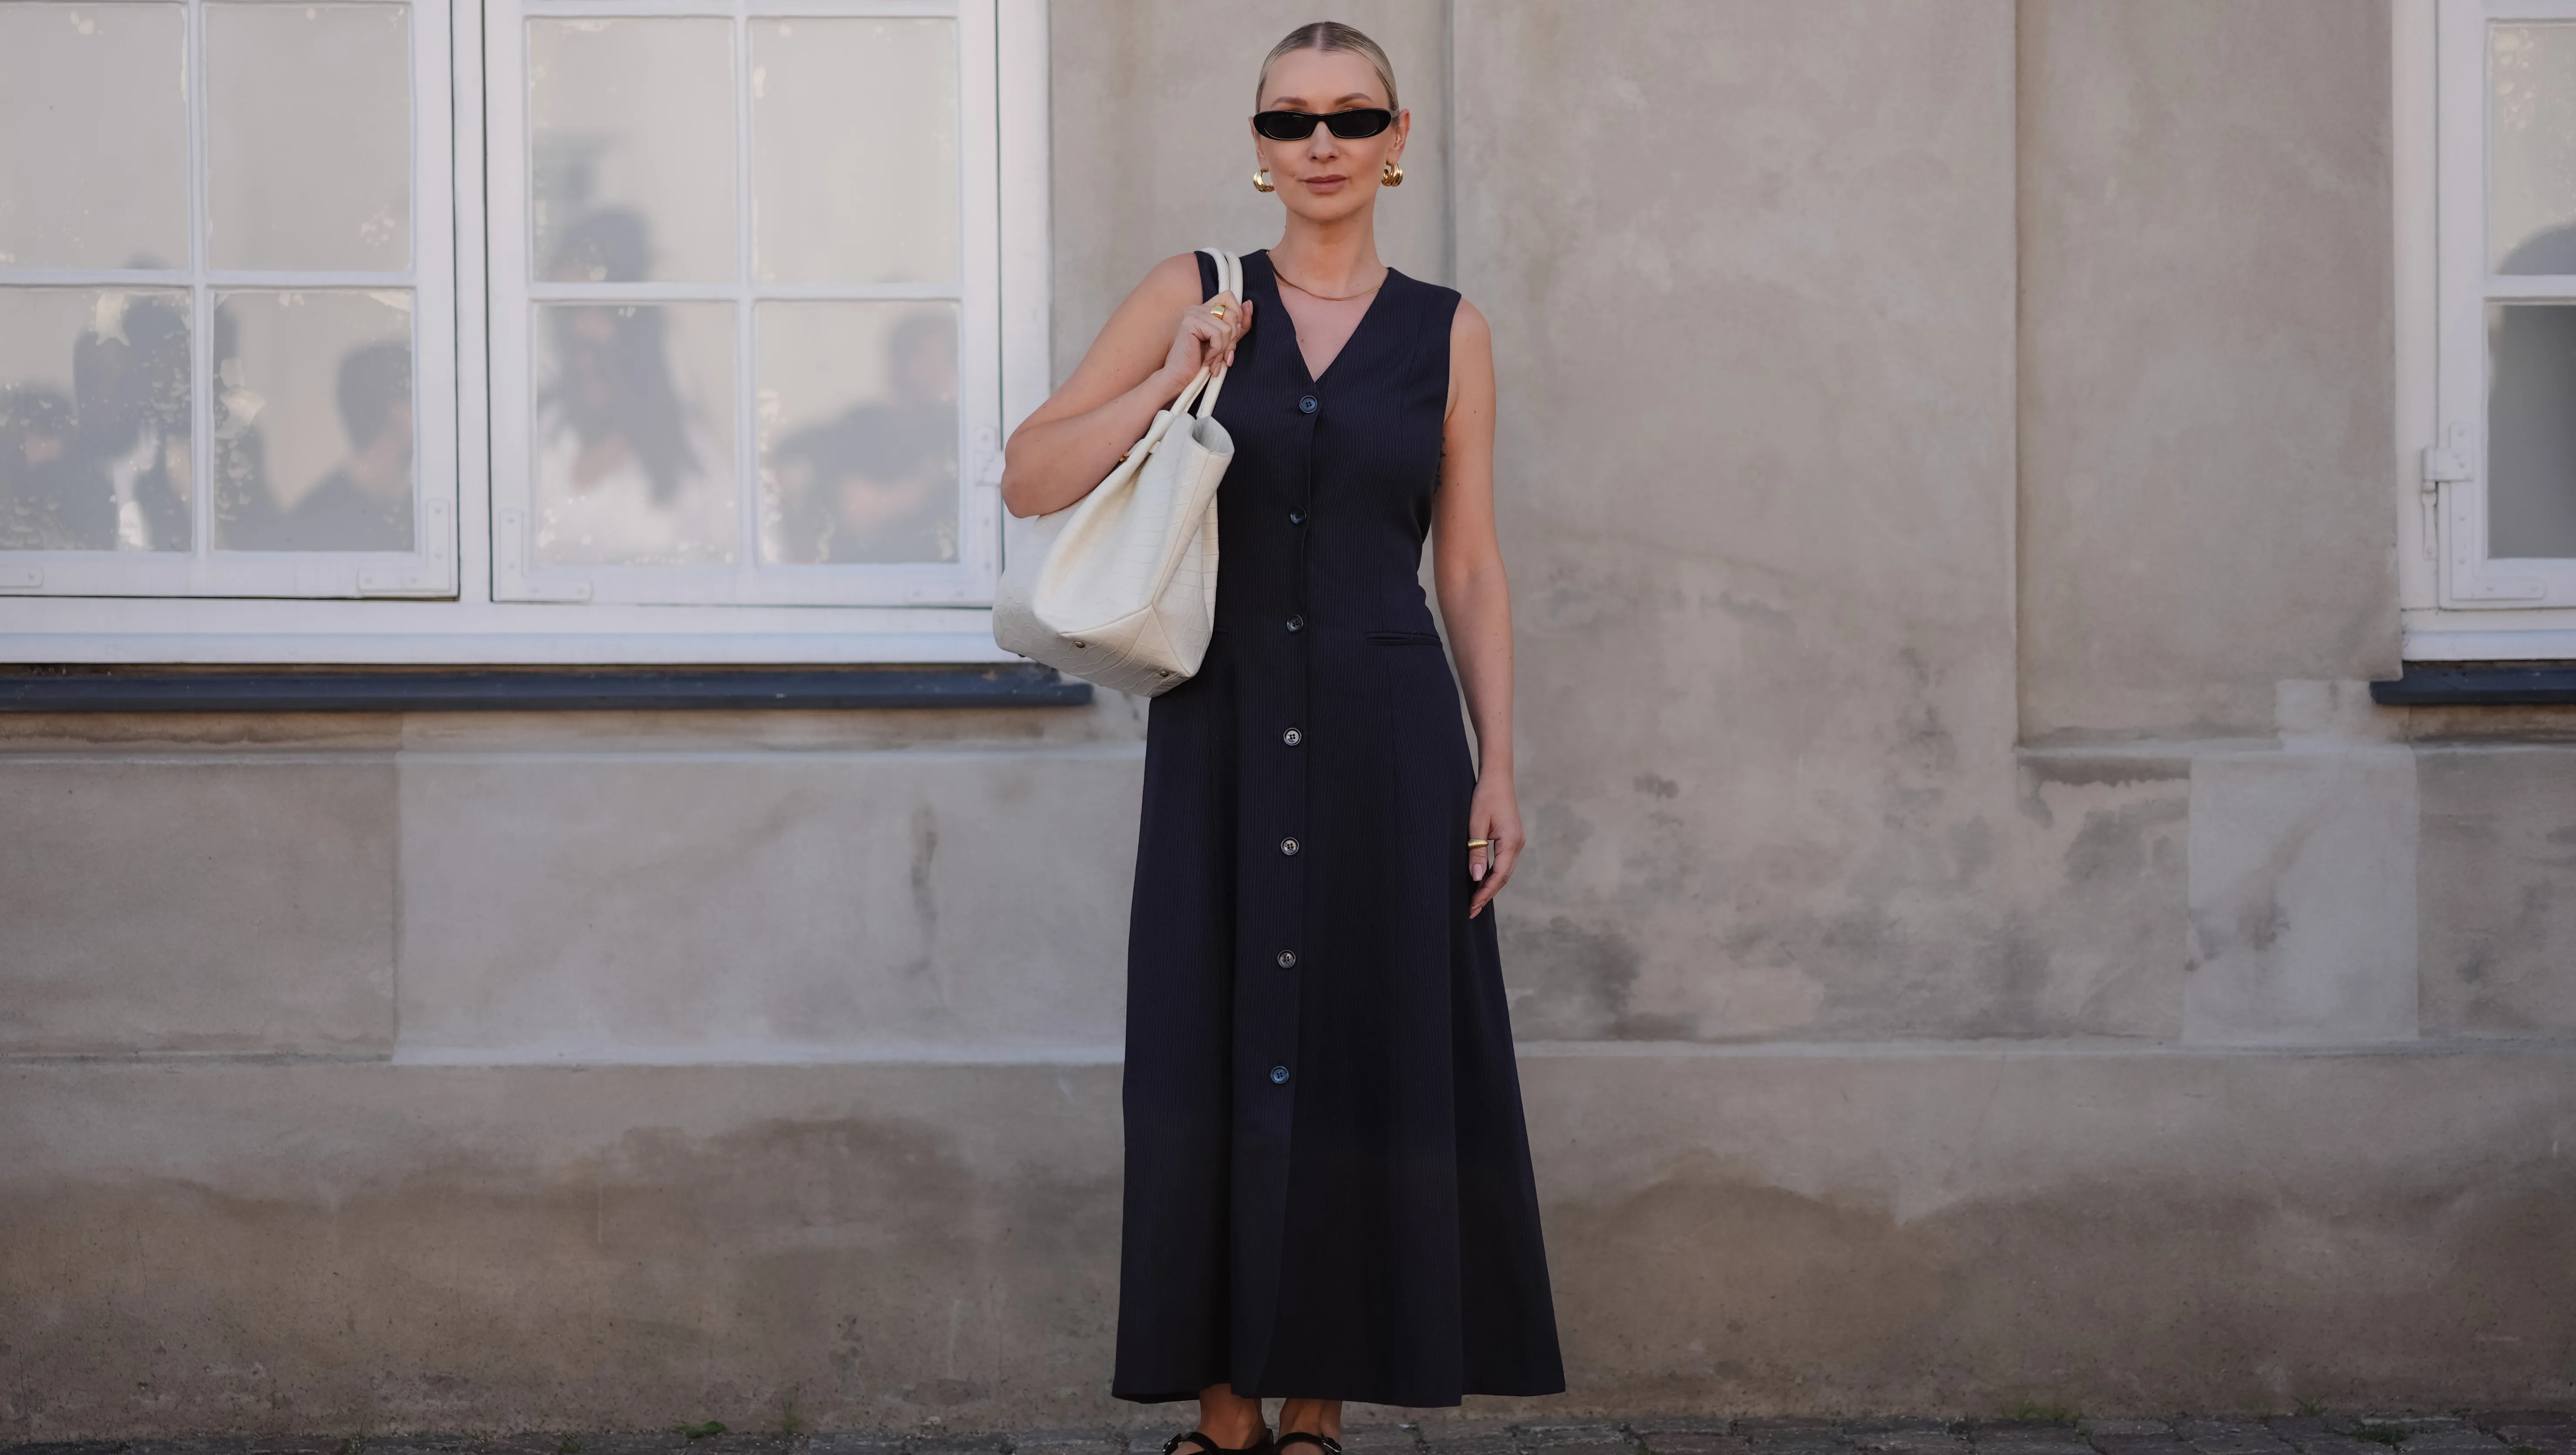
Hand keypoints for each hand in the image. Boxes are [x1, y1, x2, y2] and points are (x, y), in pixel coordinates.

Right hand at [1160, 291, 1251, 386]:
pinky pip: (1217, 334)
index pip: (1229, 297)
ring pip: (1227, 327)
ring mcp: (1193, 314)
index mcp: (1205, 309)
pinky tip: (1207, 360)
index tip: (1233, 337)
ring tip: (1214, 360)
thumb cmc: (1202, 362)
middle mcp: (1198, 308)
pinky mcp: (1190, 323)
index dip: (1238, 315)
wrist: (1180, 378)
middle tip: (1224, 356)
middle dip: (1233, 339)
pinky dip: (1216, 351)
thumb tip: (1249, 304)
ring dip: (1224, 349)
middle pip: (1232, 314)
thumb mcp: (1227, 342)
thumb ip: (1239, 324)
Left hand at [1466, 772, 1523, 918]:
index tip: (1472, 906)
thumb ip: (1476, 851)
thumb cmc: (1485, 797)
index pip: (1498, 876)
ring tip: (1475, 900)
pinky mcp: (1512, 838)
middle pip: (1503, 877)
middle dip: (1487, 894)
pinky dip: (1494, 874)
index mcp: (1511, 842)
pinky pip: (1504, 862)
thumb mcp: (1476, 824)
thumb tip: (1476, 877)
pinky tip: (1482, 880)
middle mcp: (1518, 845)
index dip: (1484, 893)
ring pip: (1504, 871)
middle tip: (1471, 911)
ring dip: (1491, 886)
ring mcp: (1517, 842)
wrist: (1498, 777)